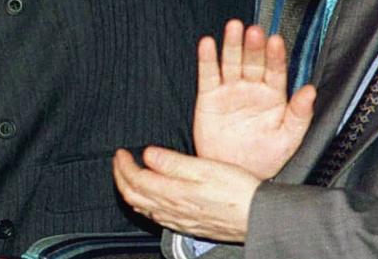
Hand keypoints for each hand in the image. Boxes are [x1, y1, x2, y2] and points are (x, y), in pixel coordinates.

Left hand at [113, 147, 258, 242]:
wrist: (257, 217)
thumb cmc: (238, 190)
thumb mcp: (206, 168)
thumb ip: (174, 163)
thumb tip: (148, 154)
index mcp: (174, 192)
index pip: (136, 180)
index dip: (123, 165)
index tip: (120, 152)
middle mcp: (172, 210)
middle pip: (133, 196)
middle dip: (121, 177)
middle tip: (119, 161)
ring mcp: (179, 220)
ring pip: (143, 208)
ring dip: (130, 190)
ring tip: (128, 175)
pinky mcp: (188, 226)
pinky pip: (156, 217)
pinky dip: (144, 204)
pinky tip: (149, 199)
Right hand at [194, 20, 315, 178]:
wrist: (234, 174)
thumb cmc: (264, 158)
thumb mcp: (288, 139)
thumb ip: (300, 115)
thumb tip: (310, 91)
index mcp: (274, 95)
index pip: (276, 69)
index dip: (275, 55)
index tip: (275, 41)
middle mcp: (252, 88)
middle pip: (253, 60)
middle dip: (253, 45)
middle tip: (254, 31)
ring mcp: (230, 90)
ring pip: (231, 62)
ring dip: (232, 44)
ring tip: (233, 28)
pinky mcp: (209, 96)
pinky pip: (208, 74)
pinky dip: (207, 59)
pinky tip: (208, 44)